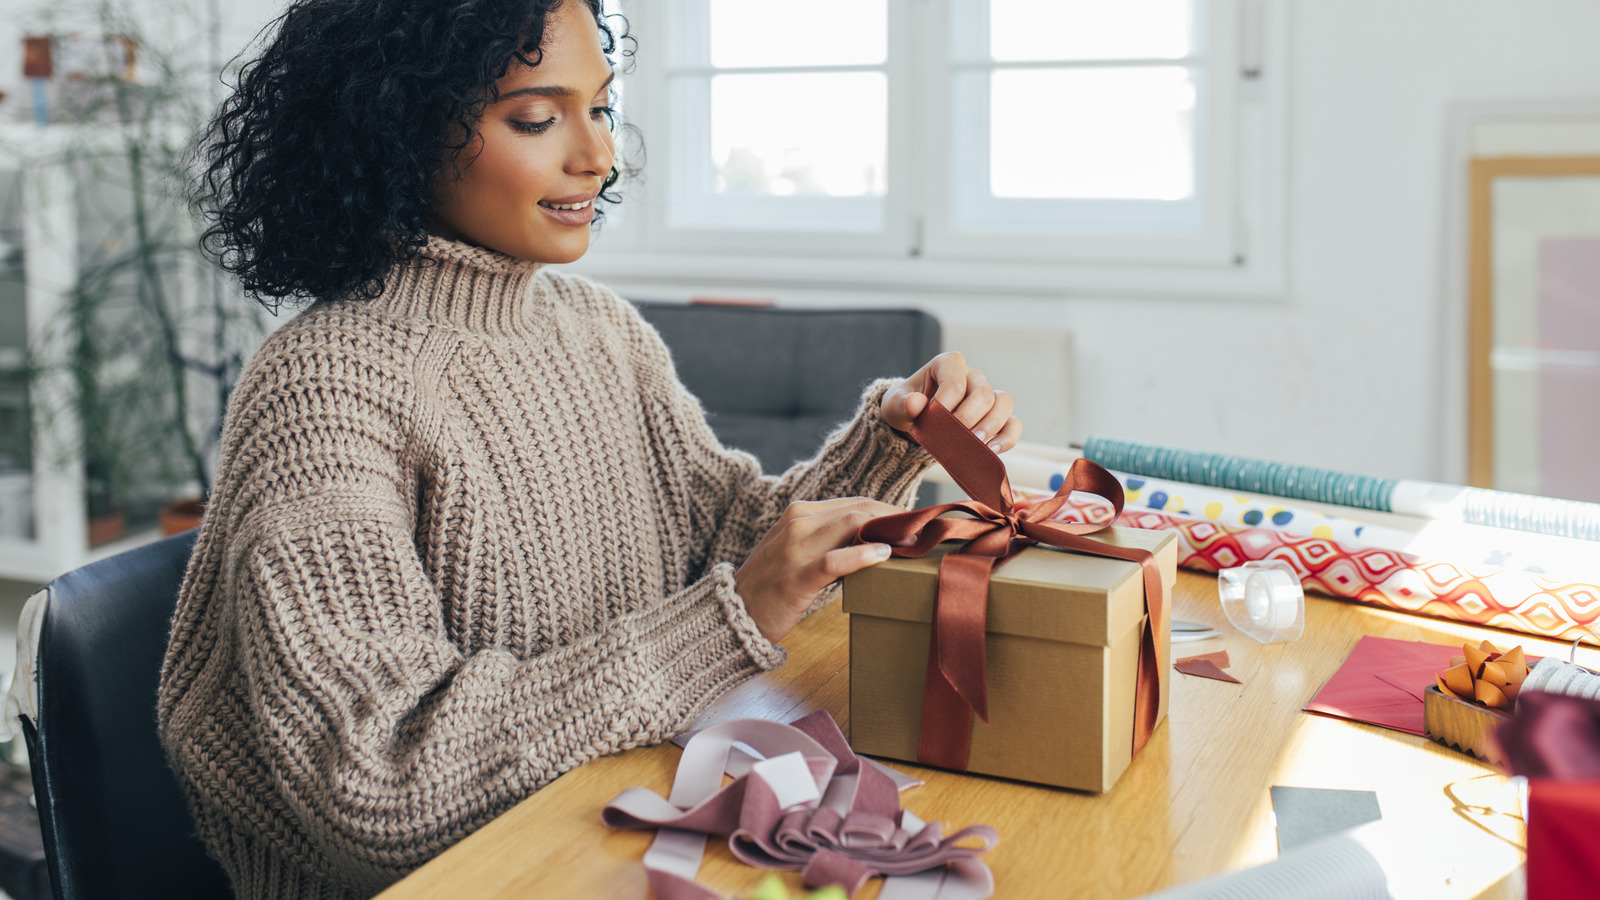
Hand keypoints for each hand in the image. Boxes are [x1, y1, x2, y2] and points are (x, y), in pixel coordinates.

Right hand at [734, 497, 903, 643]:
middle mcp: (797, 522)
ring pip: (850, 525)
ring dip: (887, 531)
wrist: (734, 614)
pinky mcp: (797, 575)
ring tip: (913, 541)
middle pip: (857, 509)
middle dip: (893, 517)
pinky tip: (884, 555)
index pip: (853, 503)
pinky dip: (862, 554)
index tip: (912, 523)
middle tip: (922, 530)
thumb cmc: (770, 588)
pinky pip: (836, 559)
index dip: (887, 511)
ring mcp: (795, 547)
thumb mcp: (797, 554)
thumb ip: (827, 543)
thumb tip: (871, 544)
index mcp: (798, 514)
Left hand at [881, 351, 1021, 452]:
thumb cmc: (906, 407)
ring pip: (1003, 403)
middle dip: (967, 418)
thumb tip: (915, 404)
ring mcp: (987, 395)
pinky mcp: (996, 418)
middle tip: (952, 437)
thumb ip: (902, 403)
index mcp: (948, 365)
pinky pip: (1013, 424)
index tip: (931, 422)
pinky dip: (1007, 438)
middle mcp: (972, 376)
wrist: (913, 422)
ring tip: (974, 444)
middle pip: (982, 393)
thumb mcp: (895, 405)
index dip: (946, 404)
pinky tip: (991, 451)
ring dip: (991, 426)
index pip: (955, 381)